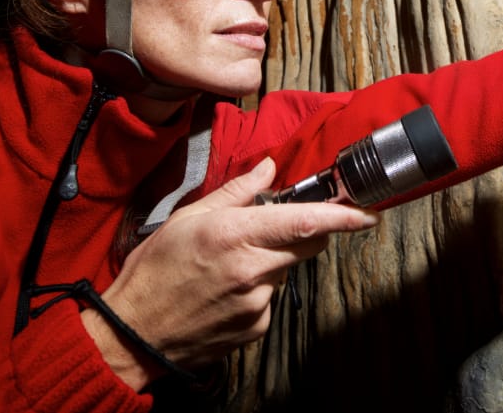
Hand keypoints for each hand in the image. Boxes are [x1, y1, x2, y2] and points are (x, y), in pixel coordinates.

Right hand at [82, 157, 379, 388]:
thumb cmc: (155, 271)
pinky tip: (227, 290)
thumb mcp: (189, 219)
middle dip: (304, 232)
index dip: (342, 216)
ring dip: (272, 262)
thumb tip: (268, 168)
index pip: (305, 222)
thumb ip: (236, 193)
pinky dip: (259, 288)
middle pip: (309, 245)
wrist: (134, 333)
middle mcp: (252, 269)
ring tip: (229, 266)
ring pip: (287, 270)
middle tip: (269, 229)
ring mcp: (257, 302)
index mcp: (234, 235)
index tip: (367, 212)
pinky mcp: (257, 327)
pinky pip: (272, 297)